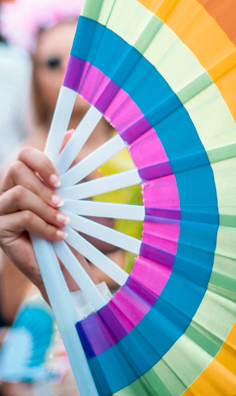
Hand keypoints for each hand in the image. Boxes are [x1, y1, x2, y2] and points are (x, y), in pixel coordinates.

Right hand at [0, 143, 69, 290]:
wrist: (61, 261)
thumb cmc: (62, 224)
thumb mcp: (66, 193)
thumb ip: (64, 165)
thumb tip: (68, 133)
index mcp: (21, 179)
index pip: (22, 155)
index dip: (42, 163)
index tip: (60, 180)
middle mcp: (5, 191)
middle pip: (15, 171)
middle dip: (43, 187)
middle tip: (61, 203)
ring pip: (19, 194)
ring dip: (46, 208)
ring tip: (62, 221)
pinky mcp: (0, 230)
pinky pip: (23, 218)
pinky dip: (46, 226)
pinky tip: (58, 234)